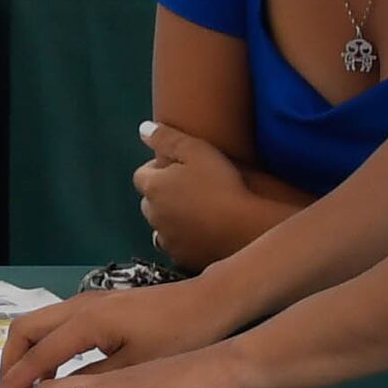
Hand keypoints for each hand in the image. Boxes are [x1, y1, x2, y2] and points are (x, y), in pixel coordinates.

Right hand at [0, 277, 238, 387]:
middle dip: (9, 363)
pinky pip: (55, 323)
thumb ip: (94, 384)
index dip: (14, 384)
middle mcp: (79, 306)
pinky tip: (54, 367)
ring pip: (39, 323)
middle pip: (24, 330)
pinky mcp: (100, 303)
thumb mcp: (136, 369)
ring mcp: (89, 300)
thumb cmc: (180, 335)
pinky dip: (43, 345)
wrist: (211, 301)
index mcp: (86, 324)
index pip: (37, 357)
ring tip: (23, 384)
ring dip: (26, 353)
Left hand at [131, 121, 272, 270]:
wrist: (245, 228)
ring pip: (161, 226)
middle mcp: (153, 215)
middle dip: (163, 193)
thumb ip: (167, 138)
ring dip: (171, 218)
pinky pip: (176, 246)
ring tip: (197, 211)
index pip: (142, 174)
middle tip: (191, 187)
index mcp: (153, 187)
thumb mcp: (197, 150)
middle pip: (150, 201)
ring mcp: (167, 239)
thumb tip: (143, 129)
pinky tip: (203, 232)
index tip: (180, 167)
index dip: (159, 169)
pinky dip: (184, 239)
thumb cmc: (222, 184)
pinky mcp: (182, 258)